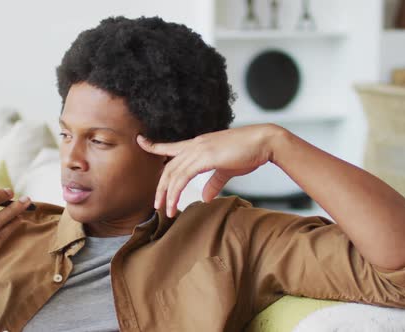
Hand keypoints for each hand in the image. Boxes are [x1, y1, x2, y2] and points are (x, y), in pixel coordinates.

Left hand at [137, 123, 282, 216]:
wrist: (264, 142)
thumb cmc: (249, 152)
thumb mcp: (228, 169)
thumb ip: (214, 182)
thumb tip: (206, 197)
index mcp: (198, 145)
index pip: (171, 146)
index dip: (154, 145)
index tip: (140, 141)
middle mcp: (195, 145)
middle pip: (168, 167)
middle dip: (160, 187)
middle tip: (156, 204)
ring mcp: (199, 149)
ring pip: (173, 174)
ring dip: (167, 194)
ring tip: (165, 210)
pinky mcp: (205, 157)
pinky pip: (183, 176)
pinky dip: (176, 191)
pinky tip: (174, 203)